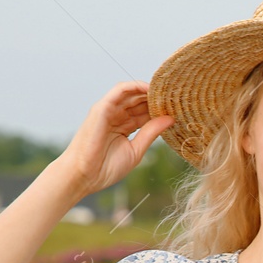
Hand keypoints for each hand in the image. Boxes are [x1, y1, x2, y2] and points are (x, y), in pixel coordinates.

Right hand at [59, 81, 175, 196]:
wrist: (83, 176)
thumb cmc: (105, 168)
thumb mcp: (136, 150)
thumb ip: (151, 133)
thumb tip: (170, 119)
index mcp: (124, 126)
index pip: (145, 112)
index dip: (160, 109)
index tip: (178, 108)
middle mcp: (116, 116)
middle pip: (140, 101)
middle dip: (157, 98)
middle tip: (176, 97)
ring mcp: (108, 111)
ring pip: (132, 93)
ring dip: (149, 90)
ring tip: (166, 91)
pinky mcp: (102, 108)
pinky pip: (120, 90)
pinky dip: (135, 86)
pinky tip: (150, 89)